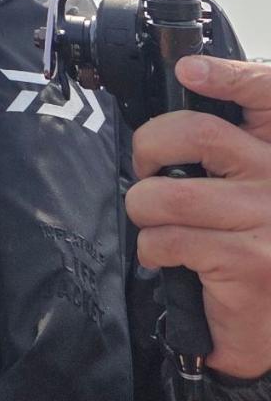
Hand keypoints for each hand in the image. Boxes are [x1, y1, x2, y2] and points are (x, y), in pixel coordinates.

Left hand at [126, 55, 270, 378]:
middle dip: (149, 146)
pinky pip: (169, 238)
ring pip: (169, 193)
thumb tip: (180, 97)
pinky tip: (167, 259)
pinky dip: (152, 249)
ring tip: (154, 223)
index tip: (189, 69)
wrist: (265, 330)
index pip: (264, 93)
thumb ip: (224, 152)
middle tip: (145, 168)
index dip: (228, 75)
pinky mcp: (247, 259)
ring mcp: (266, 218)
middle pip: (196, 133)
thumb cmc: (247, 252)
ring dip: (143, 209)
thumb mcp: (244, 192)